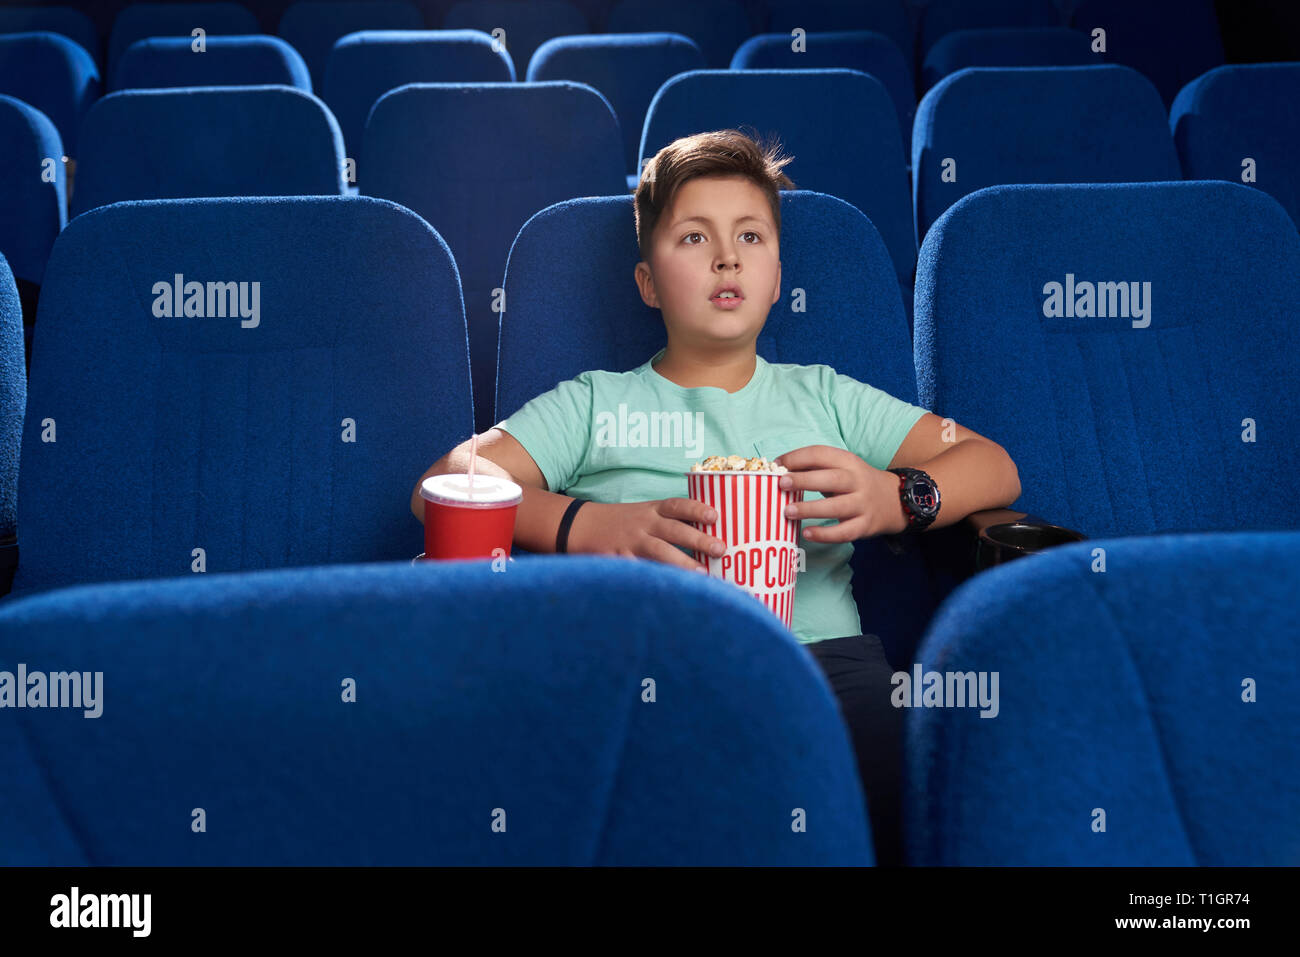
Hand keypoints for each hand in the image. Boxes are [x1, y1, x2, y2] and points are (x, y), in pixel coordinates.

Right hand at [567, 499, 728, 572]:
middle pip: (673, 530)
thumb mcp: (646, 514)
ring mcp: (630, 542)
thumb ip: (672, 523)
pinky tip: (668, 589)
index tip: (715, 516)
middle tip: (719, 549)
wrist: (580, 525)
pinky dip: (651, 578)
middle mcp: (643, 524)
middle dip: (697, 540)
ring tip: (701, 575)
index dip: (696, 510)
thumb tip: (711, 538)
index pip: (677, 506)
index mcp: (652, 510)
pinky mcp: (618, 559)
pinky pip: (637, 570)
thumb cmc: (624, 522)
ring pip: (658, 552)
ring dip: (681, 563)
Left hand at [775, 445, 907, 541]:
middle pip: (832, 478)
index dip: (797, 457)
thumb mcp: (842, 468)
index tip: (777, 465)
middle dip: (804, 480)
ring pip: (837, 507)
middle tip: (781, 484)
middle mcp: (857, 481)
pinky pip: (844, 531)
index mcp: (848, 462)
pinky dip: (825, 534)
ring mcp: (863, 504)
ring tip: (787, 511)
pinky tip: (807, 533)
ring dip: (811, 509)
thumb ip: (815, 469)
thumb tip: (779, 471)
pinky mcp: (865, 526)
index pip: (822, 454)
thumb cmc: (855, 483)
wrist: (895, 501)